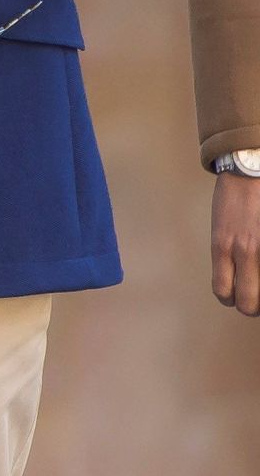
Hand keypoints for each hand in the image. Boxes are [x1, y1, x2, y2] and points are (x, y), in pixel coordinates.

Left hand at [211, 172, 259, 314]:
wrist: (250, 168)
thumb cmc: (234, 195)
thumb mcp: (220, 227)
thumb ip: (226, 252)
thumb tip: (237, 275)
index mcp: (222, 246)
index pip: (222, 291)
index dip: (230, 299)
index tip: (236, 296)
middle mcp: (243, 250)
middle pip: (247, 302)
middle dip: (251, 306)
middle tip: (255, 299)